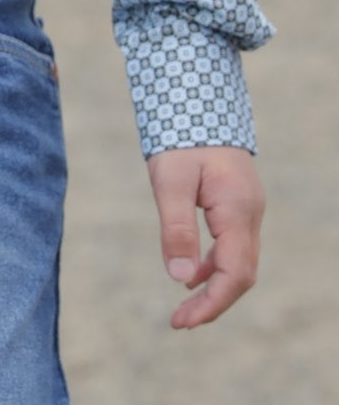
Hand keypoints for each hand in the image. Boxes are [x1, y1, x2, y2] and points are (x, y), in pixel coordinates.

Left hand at [146, 145, 263, 327]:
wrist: (197, 97)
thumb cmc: (181, 135)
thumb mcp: (170, 180)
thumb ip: (176, 228)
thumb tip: (180, 276)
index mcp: (237, 210)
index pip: (234, 274)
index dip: (211, 303)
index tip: (181, 321)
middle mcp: (250, 213)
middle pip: (241, 274)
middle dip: (212, 302)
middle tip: (179, 321)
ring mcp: (247, 208)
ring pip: (239, 261)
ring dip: (214, 285)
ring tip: (183, 305)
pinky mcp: (237, 203)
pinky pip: (233, 245)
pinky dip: (214, 264)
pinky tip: (192, 271)